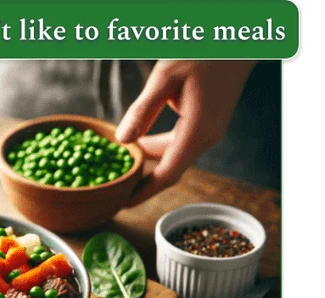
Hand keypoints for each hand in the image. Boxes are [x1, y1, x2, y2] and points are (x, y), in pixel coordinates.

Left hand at [116, 60, 255, 204]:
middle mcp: (206, 137)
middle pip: (170, 169)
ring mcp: (209, 132)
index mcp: (197, 132)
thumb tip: (122, 141)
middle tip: (113, 186)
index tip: (121, 203)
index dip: (143, 192)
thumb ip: (142, 111)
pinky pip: (179, 144)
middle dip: (141, 180)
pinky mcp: (206, 124)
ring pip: (174, 156)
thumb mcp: (164, 79)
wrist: (234, 44)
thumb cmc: (200, 54)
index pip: (167, 175)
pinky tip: (138, 143)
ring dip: (149, 162)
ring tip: (120, 166)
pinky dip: (158, 148)